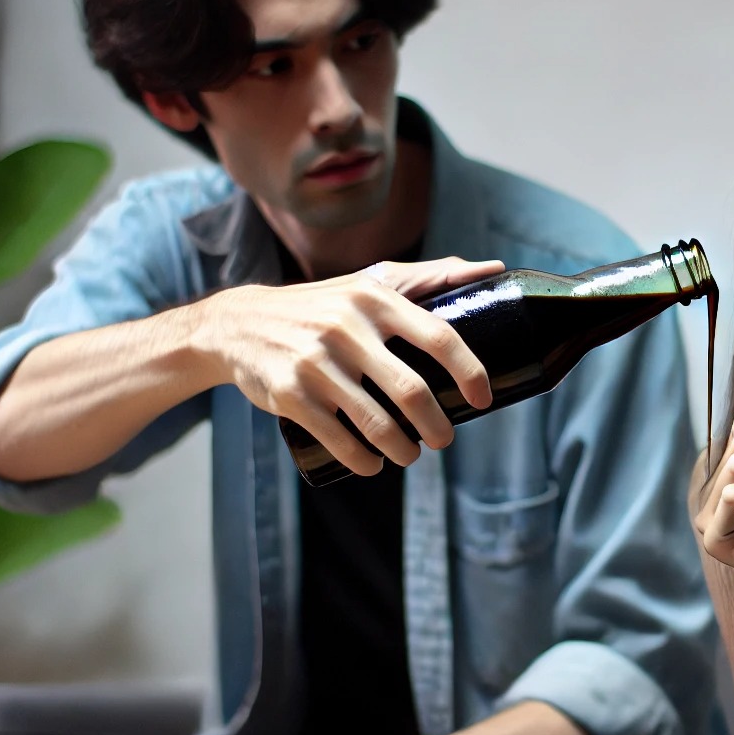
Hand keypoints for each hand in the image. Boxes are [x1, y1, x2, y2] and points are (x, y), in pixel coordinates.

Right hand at [194, 256, 504, 475]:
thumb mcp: (368, 284)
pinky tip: (372, 464)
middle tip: (443, 439)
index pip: (439, 336)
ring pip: (378, 425)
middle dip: (438, 427)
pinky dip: (364, 462)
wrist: (238, 324)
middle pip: (412, 392)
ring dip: (403, 451)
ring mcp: (316, 363)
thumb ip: (429, 277)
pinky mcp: (291, 395)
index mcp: (374, 298)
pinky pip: (341, 440)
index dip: (469, 372)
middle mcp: (346, 328)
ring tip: (410, 455)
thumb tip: (495, 270)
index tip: (482, 399)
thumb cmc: (320, 307)